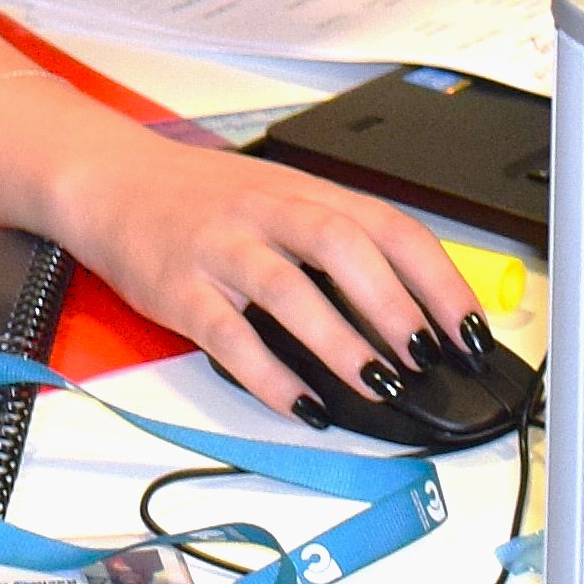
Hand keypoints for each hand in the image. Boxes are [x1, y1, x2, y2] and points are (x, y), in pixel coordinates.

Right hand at [50, 131, 490, 422]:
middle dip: (391, 303)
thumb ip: (339, 247)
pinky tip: (299, 403)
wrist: (112, 179)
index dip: (437, 279)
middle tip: (425, 356)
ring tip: (375, 386)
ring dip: (338, 340)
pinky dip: (267, 373)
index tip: (471, 331)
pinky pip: (227, 334)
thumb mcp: (281, 202)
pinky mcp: (180, 288)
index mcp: (306, 193)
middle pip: (341, 245)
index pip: (388, 227)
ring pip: (287, 288)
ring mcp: (222, 249)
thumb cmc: (205, 201)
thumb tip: (413, 315)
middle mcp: (267, 214)